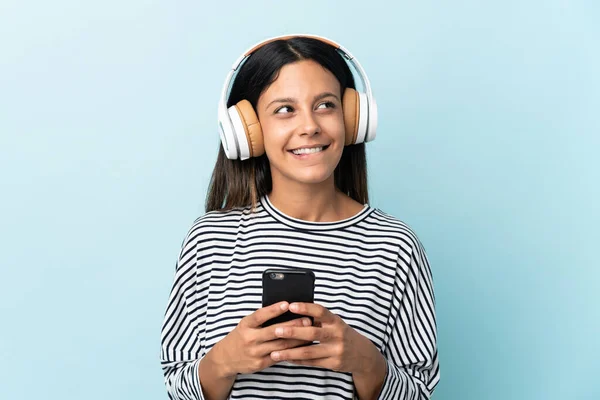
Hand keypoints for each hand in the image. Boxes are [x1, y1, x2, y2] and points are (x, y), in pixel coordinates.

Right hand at [209, 302, 312, 377]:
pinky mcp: (260, 363)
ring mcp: (255, 352)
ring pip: (280, 345)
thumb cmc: (241, 336)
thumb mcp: (246, 324)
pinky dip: (292, 351)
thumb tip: (285, 309)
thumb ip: (261, 319)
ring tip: (310, 332)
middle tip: (308, 320)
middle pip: (274, 331)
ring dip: (297, 339)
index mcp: (246, 325)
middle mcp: (250, 338)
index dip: (274, 310)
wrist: (226, 358)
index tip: (287, 304)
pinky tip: (302, 347)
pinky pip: (279, 356)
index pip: (260, 316)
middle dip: (293, 325)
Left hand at [269, 302, 384, 374]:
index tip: (290, 305)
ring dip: (290, 352)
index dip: (306, 308)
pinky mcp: (333, 363)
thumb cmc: (341, 334)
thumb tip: (293, 311)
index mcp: (335, 321)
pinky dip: (297, 360)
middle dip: (293, 332)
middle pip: (312, 333)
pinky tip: (285, 358)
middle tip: (276, 330)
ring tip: (274, 352)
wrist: (362, 354)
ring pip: (309, 351)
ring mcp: (336, 350)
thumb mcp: (334, 323)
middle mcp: (337, 335)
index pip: (320, 312)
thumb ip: (318, 319)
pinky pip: (312, 362)